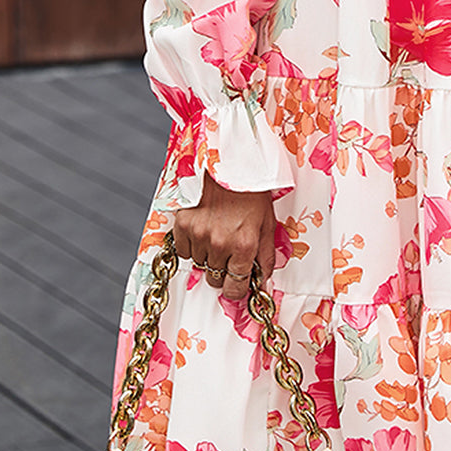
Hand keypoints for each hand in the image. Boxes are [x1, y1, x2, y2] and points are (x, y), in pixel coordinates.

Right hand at [173, 173, 276, 302]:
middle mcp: (221, 243)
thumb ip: (266, 256)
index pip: (235, 288)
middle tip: (229, 249)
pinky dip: (192, 245)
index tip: (237, 283)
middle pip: (215, 280)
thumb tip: (264, 283)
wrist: (228, 162)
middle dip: (223, 270)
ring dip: (208, 255)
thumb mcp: (267, 222)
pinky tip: (202, 228)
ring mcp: (199, 234)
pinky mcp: (182, 225)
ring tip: (217, 231)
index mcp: (245, 244)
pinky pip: (183, 251)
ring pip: (199, 265)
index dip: (237, 288)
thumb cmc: (250, 190)